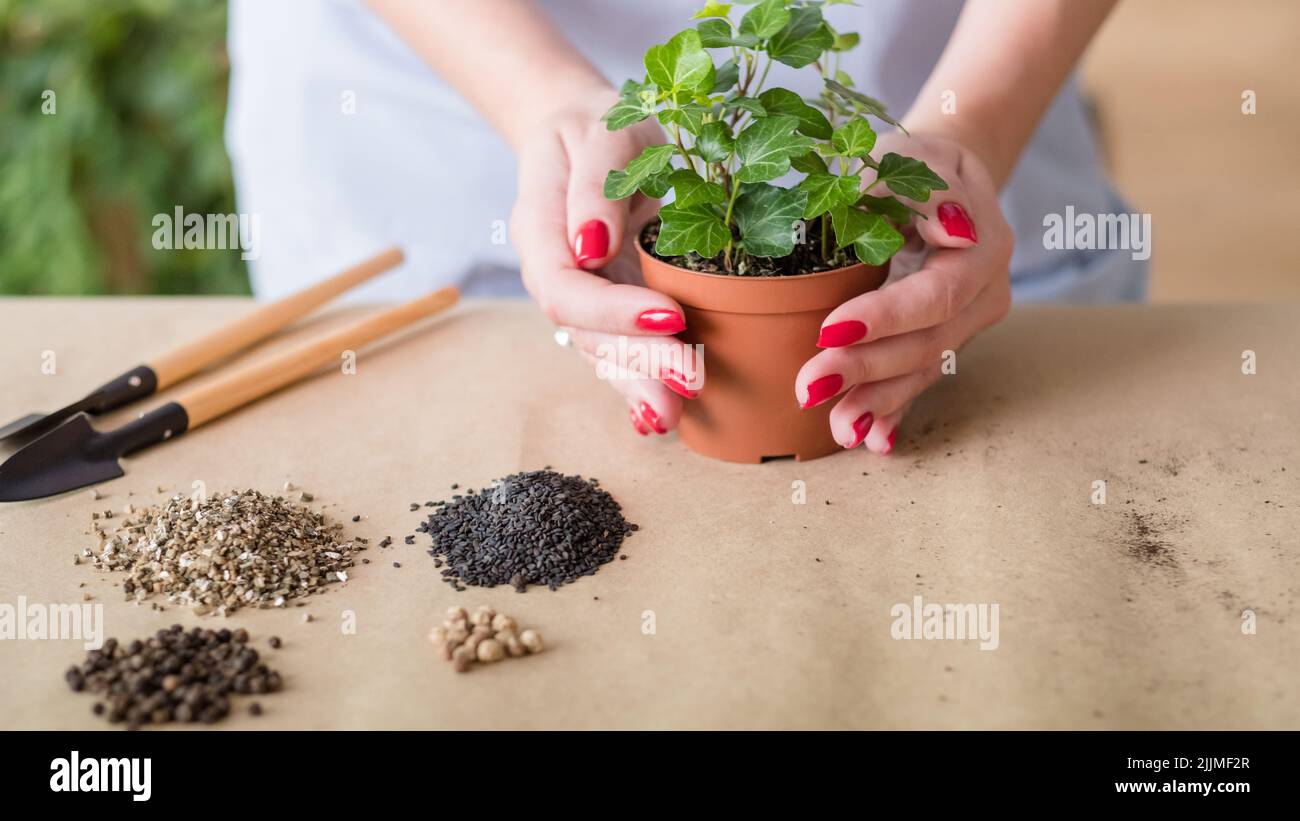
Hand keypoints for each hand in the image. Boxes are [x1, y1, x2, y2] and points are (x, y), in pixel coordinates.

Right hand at [510, 89, 700, 437]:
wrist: (588, 136)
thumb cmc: (599, 127)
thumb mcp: (602, 135)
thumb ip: (593, 187)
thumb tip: (592, 247)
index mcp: (541, 233)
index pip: (566, 288)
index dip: (613, 310)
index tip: (671, 315)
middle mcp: (558, 275)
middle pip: (587, 332)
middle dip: (638, 362)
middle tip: (688, 383)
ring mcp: (585, 297)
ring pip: (603, 352)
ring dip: (639, 387)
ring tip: (673, 417)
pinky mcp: (613, 307)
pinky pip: (622, 350)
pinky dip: (642, 383)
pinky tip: (665, 418)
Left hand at [794, 131, 1012, 453]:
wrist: (941, 178)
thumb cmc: (914, 163)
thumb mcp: (913, 158)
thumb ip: (925, 192)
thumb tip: (953, 232)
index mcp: (982, 246)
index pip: (937, 294)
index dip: (887, 317)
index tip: (831, 330)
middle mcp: (985, 292)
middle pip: (929, 342)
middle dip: (867, 369)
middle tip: (809, 387)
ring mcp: (968, 323)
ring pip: (924, 369)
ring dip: (877, 402)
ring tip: (835, 428)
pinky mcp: (944, 341)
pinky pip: (920, 380)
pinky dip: (894, 412)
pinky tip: (872, 441)